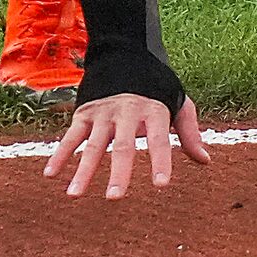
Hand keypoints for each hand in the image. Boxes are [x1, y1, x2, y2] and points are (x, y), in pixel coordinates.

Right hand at [47, 94, 207, 198]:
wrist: (126, 58)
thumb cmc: (158, 89)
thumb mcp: (179, 104)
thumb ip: (189, 133)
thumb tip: (206, 161)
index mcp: (154, 111)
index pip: (160, 140)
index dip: (160, 161)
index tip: (161, 184)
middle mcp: (128, 112)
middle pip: (123, 146)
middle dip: (118, 172)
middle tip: (115, 198)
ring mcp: (103, 113)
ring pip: (92, 145)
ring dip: (82, 171)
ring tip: (74, 195)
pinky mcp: (84, 113)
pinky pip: (70, 136)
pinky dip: (59, 154)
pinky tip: (51, 174)